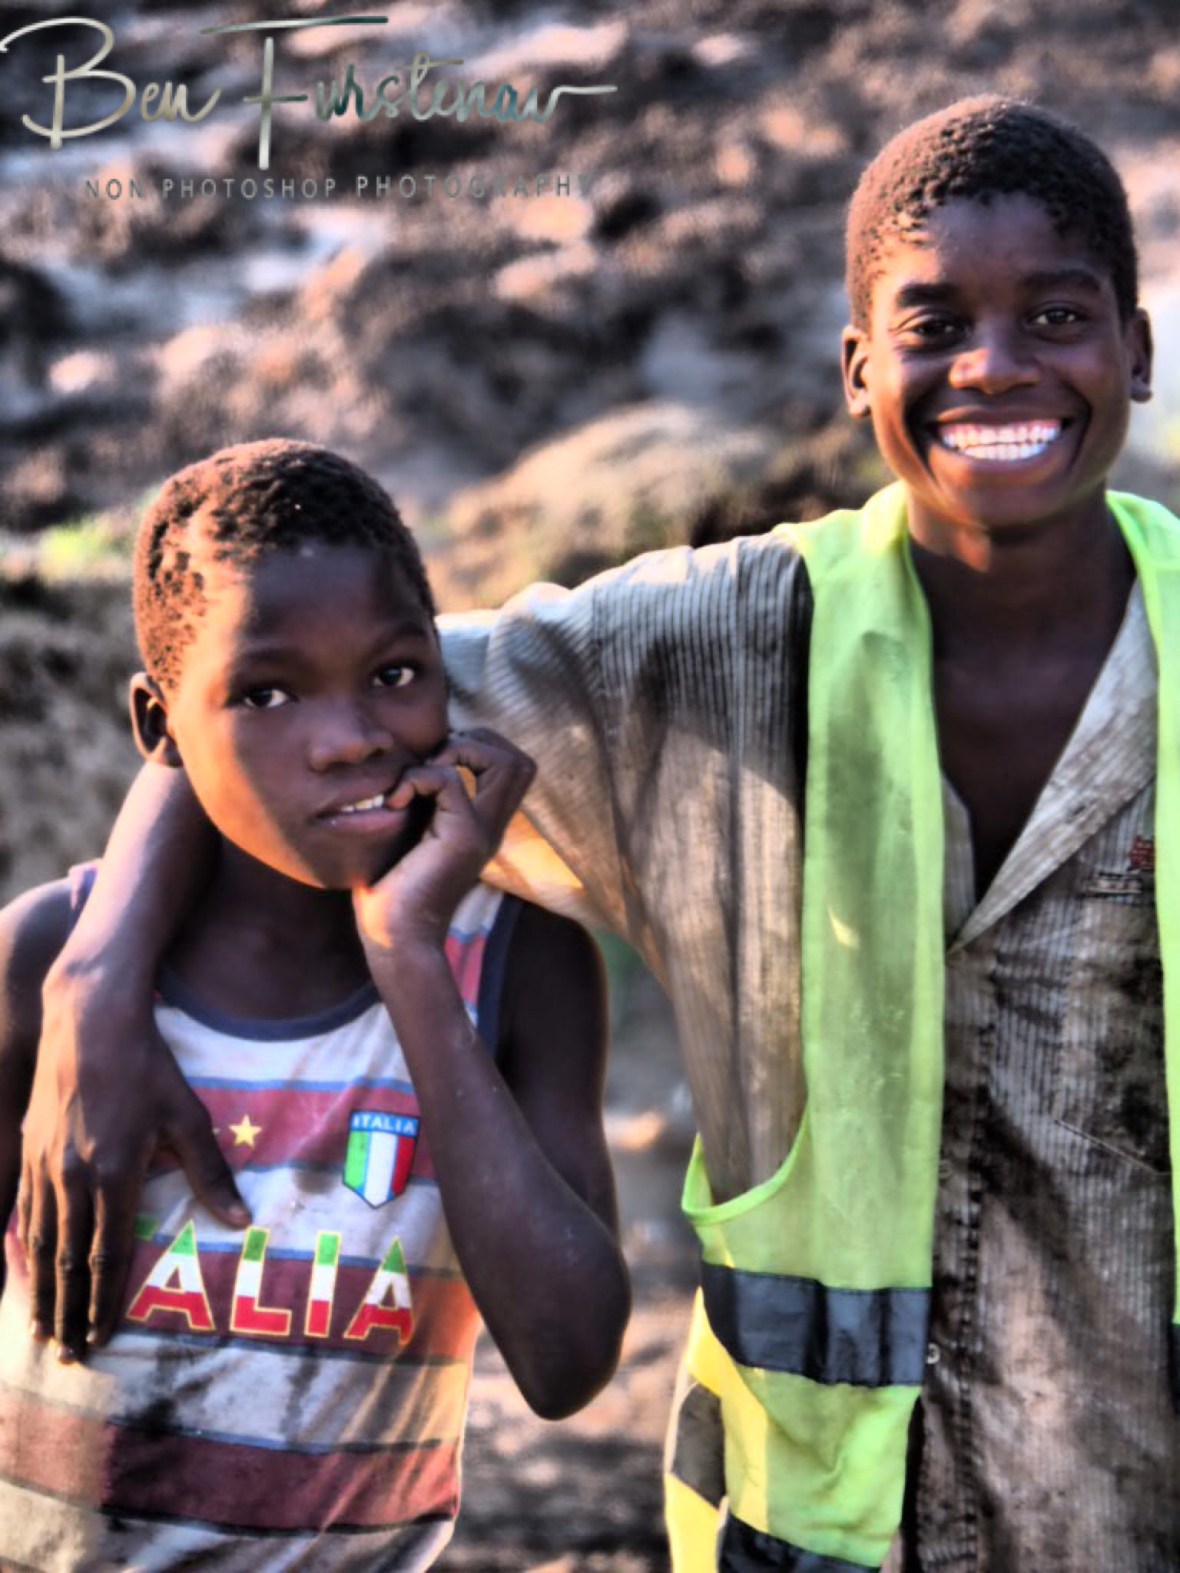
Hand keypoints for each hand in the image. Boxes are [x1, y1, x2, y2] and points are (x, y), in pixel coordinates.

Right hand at [20, 954, 249, 1359]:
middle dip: (68, 1312)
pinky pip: (23, 1211)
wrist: (89, 1021)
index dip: (103, 1301)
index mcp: (114, 1175)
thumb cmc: (149, 1066)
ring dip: (42, 1290)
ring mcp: (44, 1165)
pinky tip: (26, 1270)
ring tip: (43, 1329)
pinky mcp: (28, 1150)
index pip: (107, 1255)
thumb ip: (211, 1173)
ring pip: (39, 1242)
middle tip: (68, 1355)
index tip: (101, 1339)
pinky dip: (25, 1248)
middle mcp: (72, 1178)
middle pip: (67, 1261)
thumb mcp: (188, 1116)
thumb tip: (243, 1221)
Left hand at [353, 728, 535, 951]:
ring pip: (505, 762)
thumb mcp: (411, 840)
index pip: (513, 768)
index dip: (479, 748)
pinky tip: (395, 803)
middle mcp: (492, 827)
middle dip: (475, 742)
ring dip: (458, 752)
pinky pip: (449, 779)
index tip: (434, 765)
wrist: (395, 940)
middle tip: (434, 764)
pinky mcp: (461, 838)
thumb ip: (421, 807)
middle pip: (520, 761)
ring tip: (422, 777)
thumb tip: (402, 772)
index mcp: (483, 826)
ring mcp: (482, 832)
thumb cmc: (392, 895)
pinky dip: (417, 778)